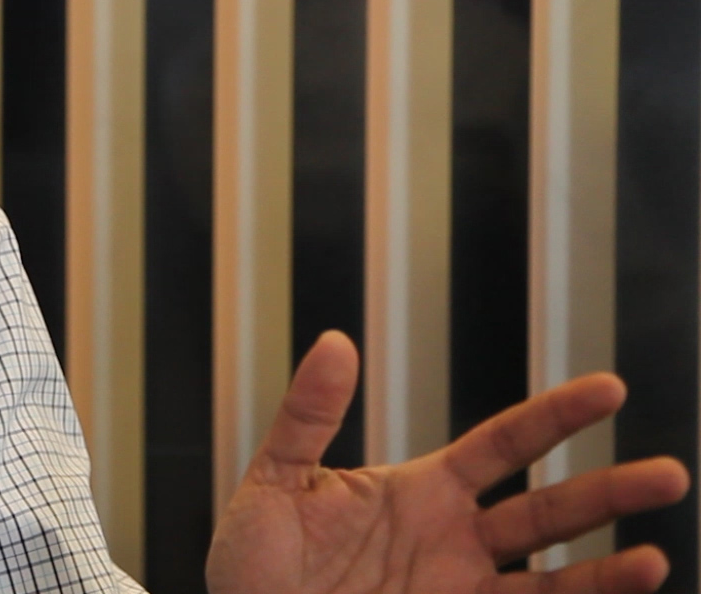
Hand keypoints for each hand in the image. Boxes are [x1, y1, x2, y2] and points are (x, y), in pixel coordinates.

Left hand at [207, 331, 689, 593]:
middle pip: (549, 512)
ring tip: (655, 560)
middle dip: (609, 493)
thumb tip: (335, 341)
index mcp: (420, 491)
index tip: (612, 389)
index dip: (557, 417)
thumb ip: (307, 415)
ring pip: (553, 582)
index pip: (504, 445)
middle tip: (671, 474)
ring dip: (606, 574)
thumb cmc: (252, 563)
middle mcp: (454, 543)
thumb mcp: (274, 481)